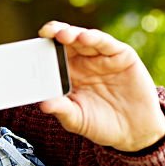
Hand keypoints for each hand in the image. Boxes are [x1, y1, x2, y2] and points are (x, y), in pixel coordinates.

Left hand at [37, 21, 164, 151]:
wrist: (135, 132)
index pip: (51, 56)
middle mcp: (83, 62)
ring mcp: (102, 57)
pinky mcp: (121, 56)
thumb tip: (43, 104)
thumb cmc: (101, 124)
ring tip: (63, 35)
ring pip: (84, 38)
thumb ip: (62, 110)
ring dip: (73, 33)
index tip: (29, 48)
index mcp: (68, 75)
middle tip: (46, 33)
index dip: (41, 49)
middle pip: (66, 42)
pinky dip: (95, 38)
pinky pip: (106, 43)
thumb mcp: (77, 119)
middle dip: (55, 34)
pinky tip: (85, 37)